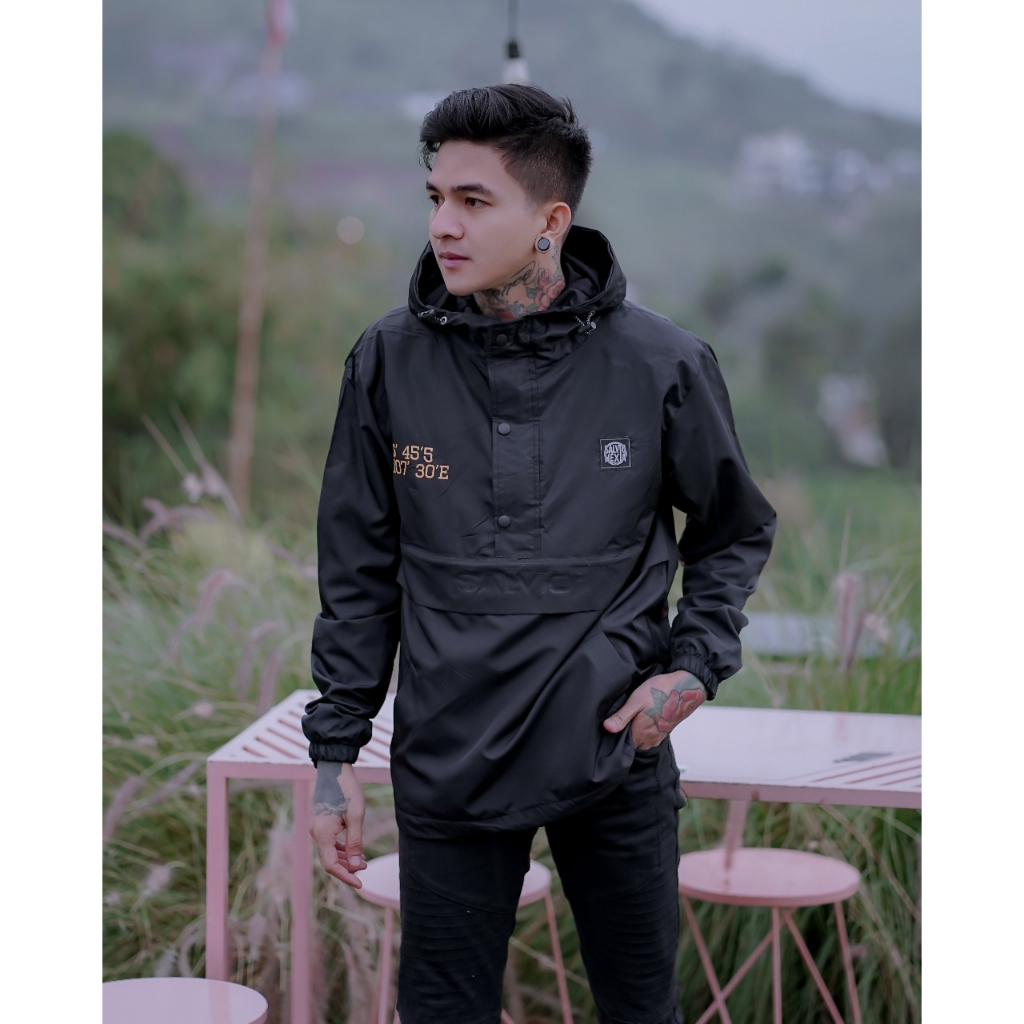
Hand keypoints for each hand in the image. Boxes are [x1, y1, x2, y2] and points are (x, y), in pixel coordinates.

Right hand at [310, 761, 366, 887]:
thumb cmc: (347, 790)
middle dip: (346, 869)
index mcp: (322, 834)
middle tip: (364, 873)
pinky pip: (328, 842)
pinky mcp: (320, 822)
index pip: (331, 866)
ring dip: (344, 859)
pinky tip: (353, 849)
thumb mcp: (356, 816)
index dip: (345, 877)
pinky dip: (340, 849)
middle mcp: (315, 833)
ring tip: (363, 862)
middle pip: (329, 861)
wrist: (334, 769)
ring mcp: (316, 828)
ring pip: (328, 852)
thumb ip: (355, 842)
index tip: (360, 884)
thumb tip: (357, 865)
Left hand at [602, 670, 705, 750]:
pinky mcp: (663, 732)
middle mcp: (649, 740)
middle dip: (624, 735)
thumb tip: (606, 728)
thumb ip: (622, 717)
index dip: (614, 736)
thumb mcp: (636, 701)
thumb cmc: (659, 692)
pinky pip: (649, 737)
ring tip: (632, 717)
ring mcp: (657, 737)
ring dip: (635, 732)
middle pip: (631, 743)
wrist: (685, 689)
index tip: (610, 726)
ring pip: (640, 740)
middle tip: (619, 719)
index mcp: (640, 734)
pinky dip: (644, 730)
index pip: (621, 745)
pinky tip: (643, 718)